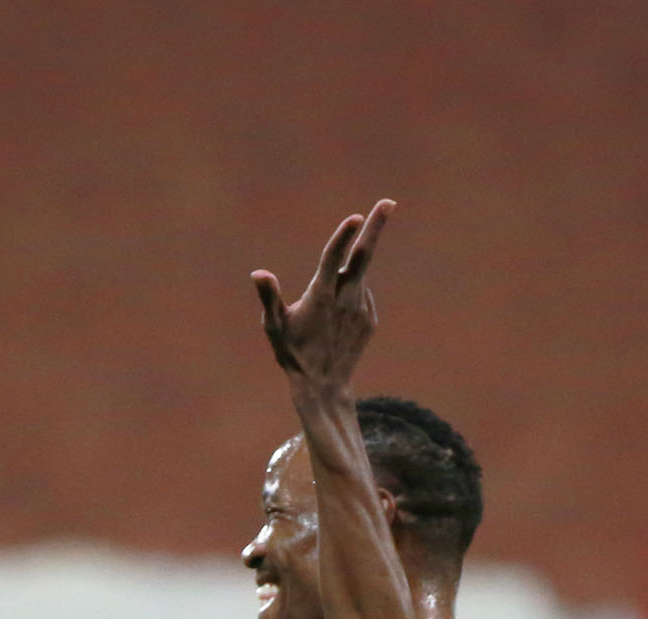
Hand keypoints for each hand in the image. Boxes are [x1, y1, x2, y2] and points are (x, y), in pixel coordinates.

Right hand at [252, 201, 393, 394]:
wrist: (324, 387)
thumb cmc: (293, 353)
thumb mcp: (274, 326)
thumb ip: (269, 297)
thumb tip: (259, 274)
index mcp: (322, 295)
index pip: (335, 258)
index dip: (344, 235)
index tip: (357, 217)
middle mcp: (346, 300)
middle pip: (364, 256)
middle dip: (375, 227)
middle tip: (388, 202)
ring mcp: (362, 310)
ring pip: (360, 277)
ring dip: (352, 269)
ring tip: (329, 307)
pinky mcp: (370, 320)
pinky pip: (361, 296)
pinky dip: (351, 294)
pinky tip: (336, 318)